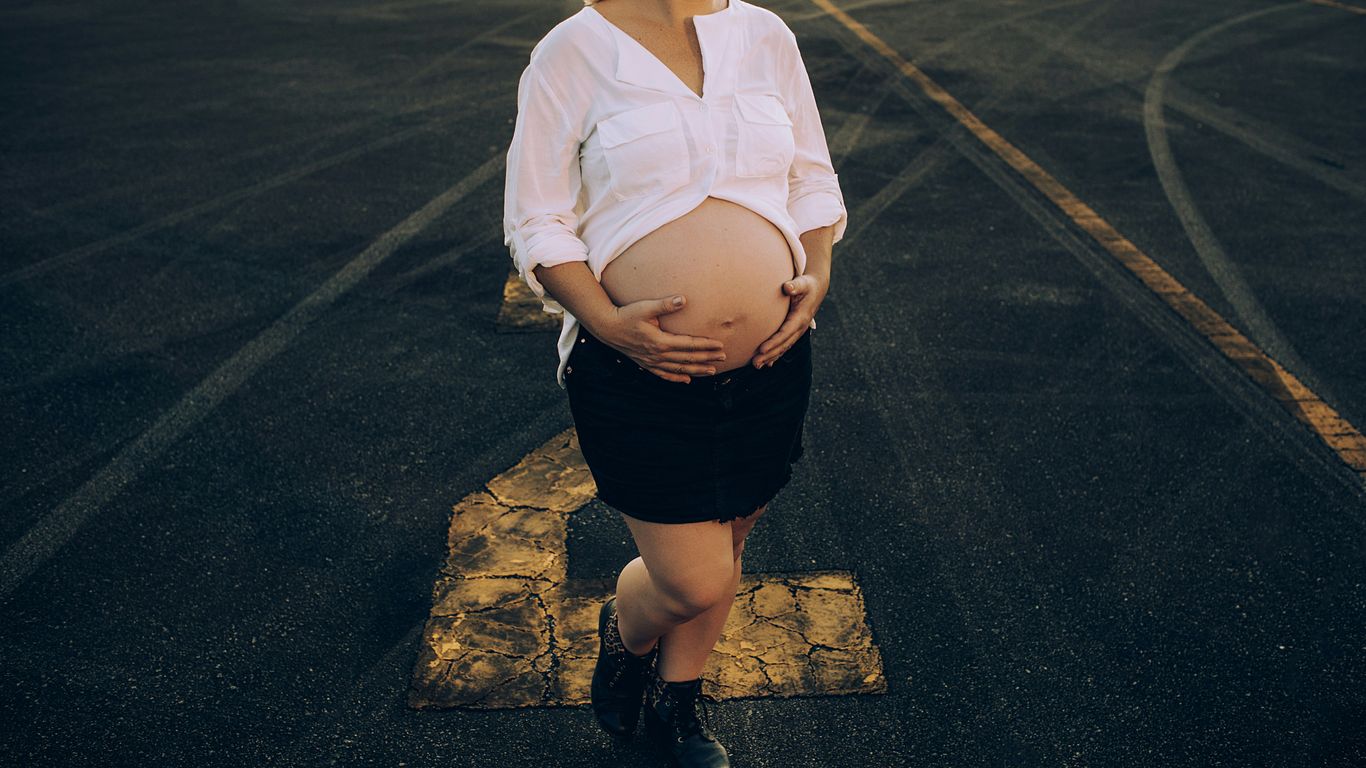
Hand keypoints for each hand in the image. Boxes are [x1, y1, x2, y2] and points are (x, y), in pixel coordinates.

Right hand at [593, 294, 726, 382]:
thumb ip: (665, 304)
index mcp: (660, 341)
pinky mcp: (646, 364)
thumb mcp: (645, 308)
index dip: (706, 345)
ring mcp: (652, 362)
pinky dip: (676, 378)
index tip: (720, 345)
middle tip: (724, 357)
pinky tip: (687, 380)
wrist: (607, 328)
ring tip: (712, 371)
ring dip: (696, 370)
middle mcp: (658, 355)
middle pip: (687, 359)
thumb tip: (683, 299)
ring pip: (679, 369)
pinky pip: (664, 374)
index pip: (689, 345)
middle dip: (707, 358)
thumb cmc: (626, 315)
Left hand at [751, 274, 826, 367]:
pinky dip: (776, 355)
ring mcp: (798, 331)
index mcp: (800, 318)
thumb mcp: (803, 283)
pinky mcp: (794, 332)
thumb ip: (795, 285)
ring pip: (783, 347)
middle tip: (755, 363)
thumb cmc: (807, 285)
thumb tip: (788, 287)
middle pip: (783, 344)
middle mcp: (800, 328)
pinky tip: (767, 363)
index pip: (785, 333)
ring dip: (770, 357)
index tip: (761, 349)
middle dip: (769, 354)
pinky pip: (785, 345)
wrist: (817, 289)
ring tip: (756, 365)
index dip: (773, 342)